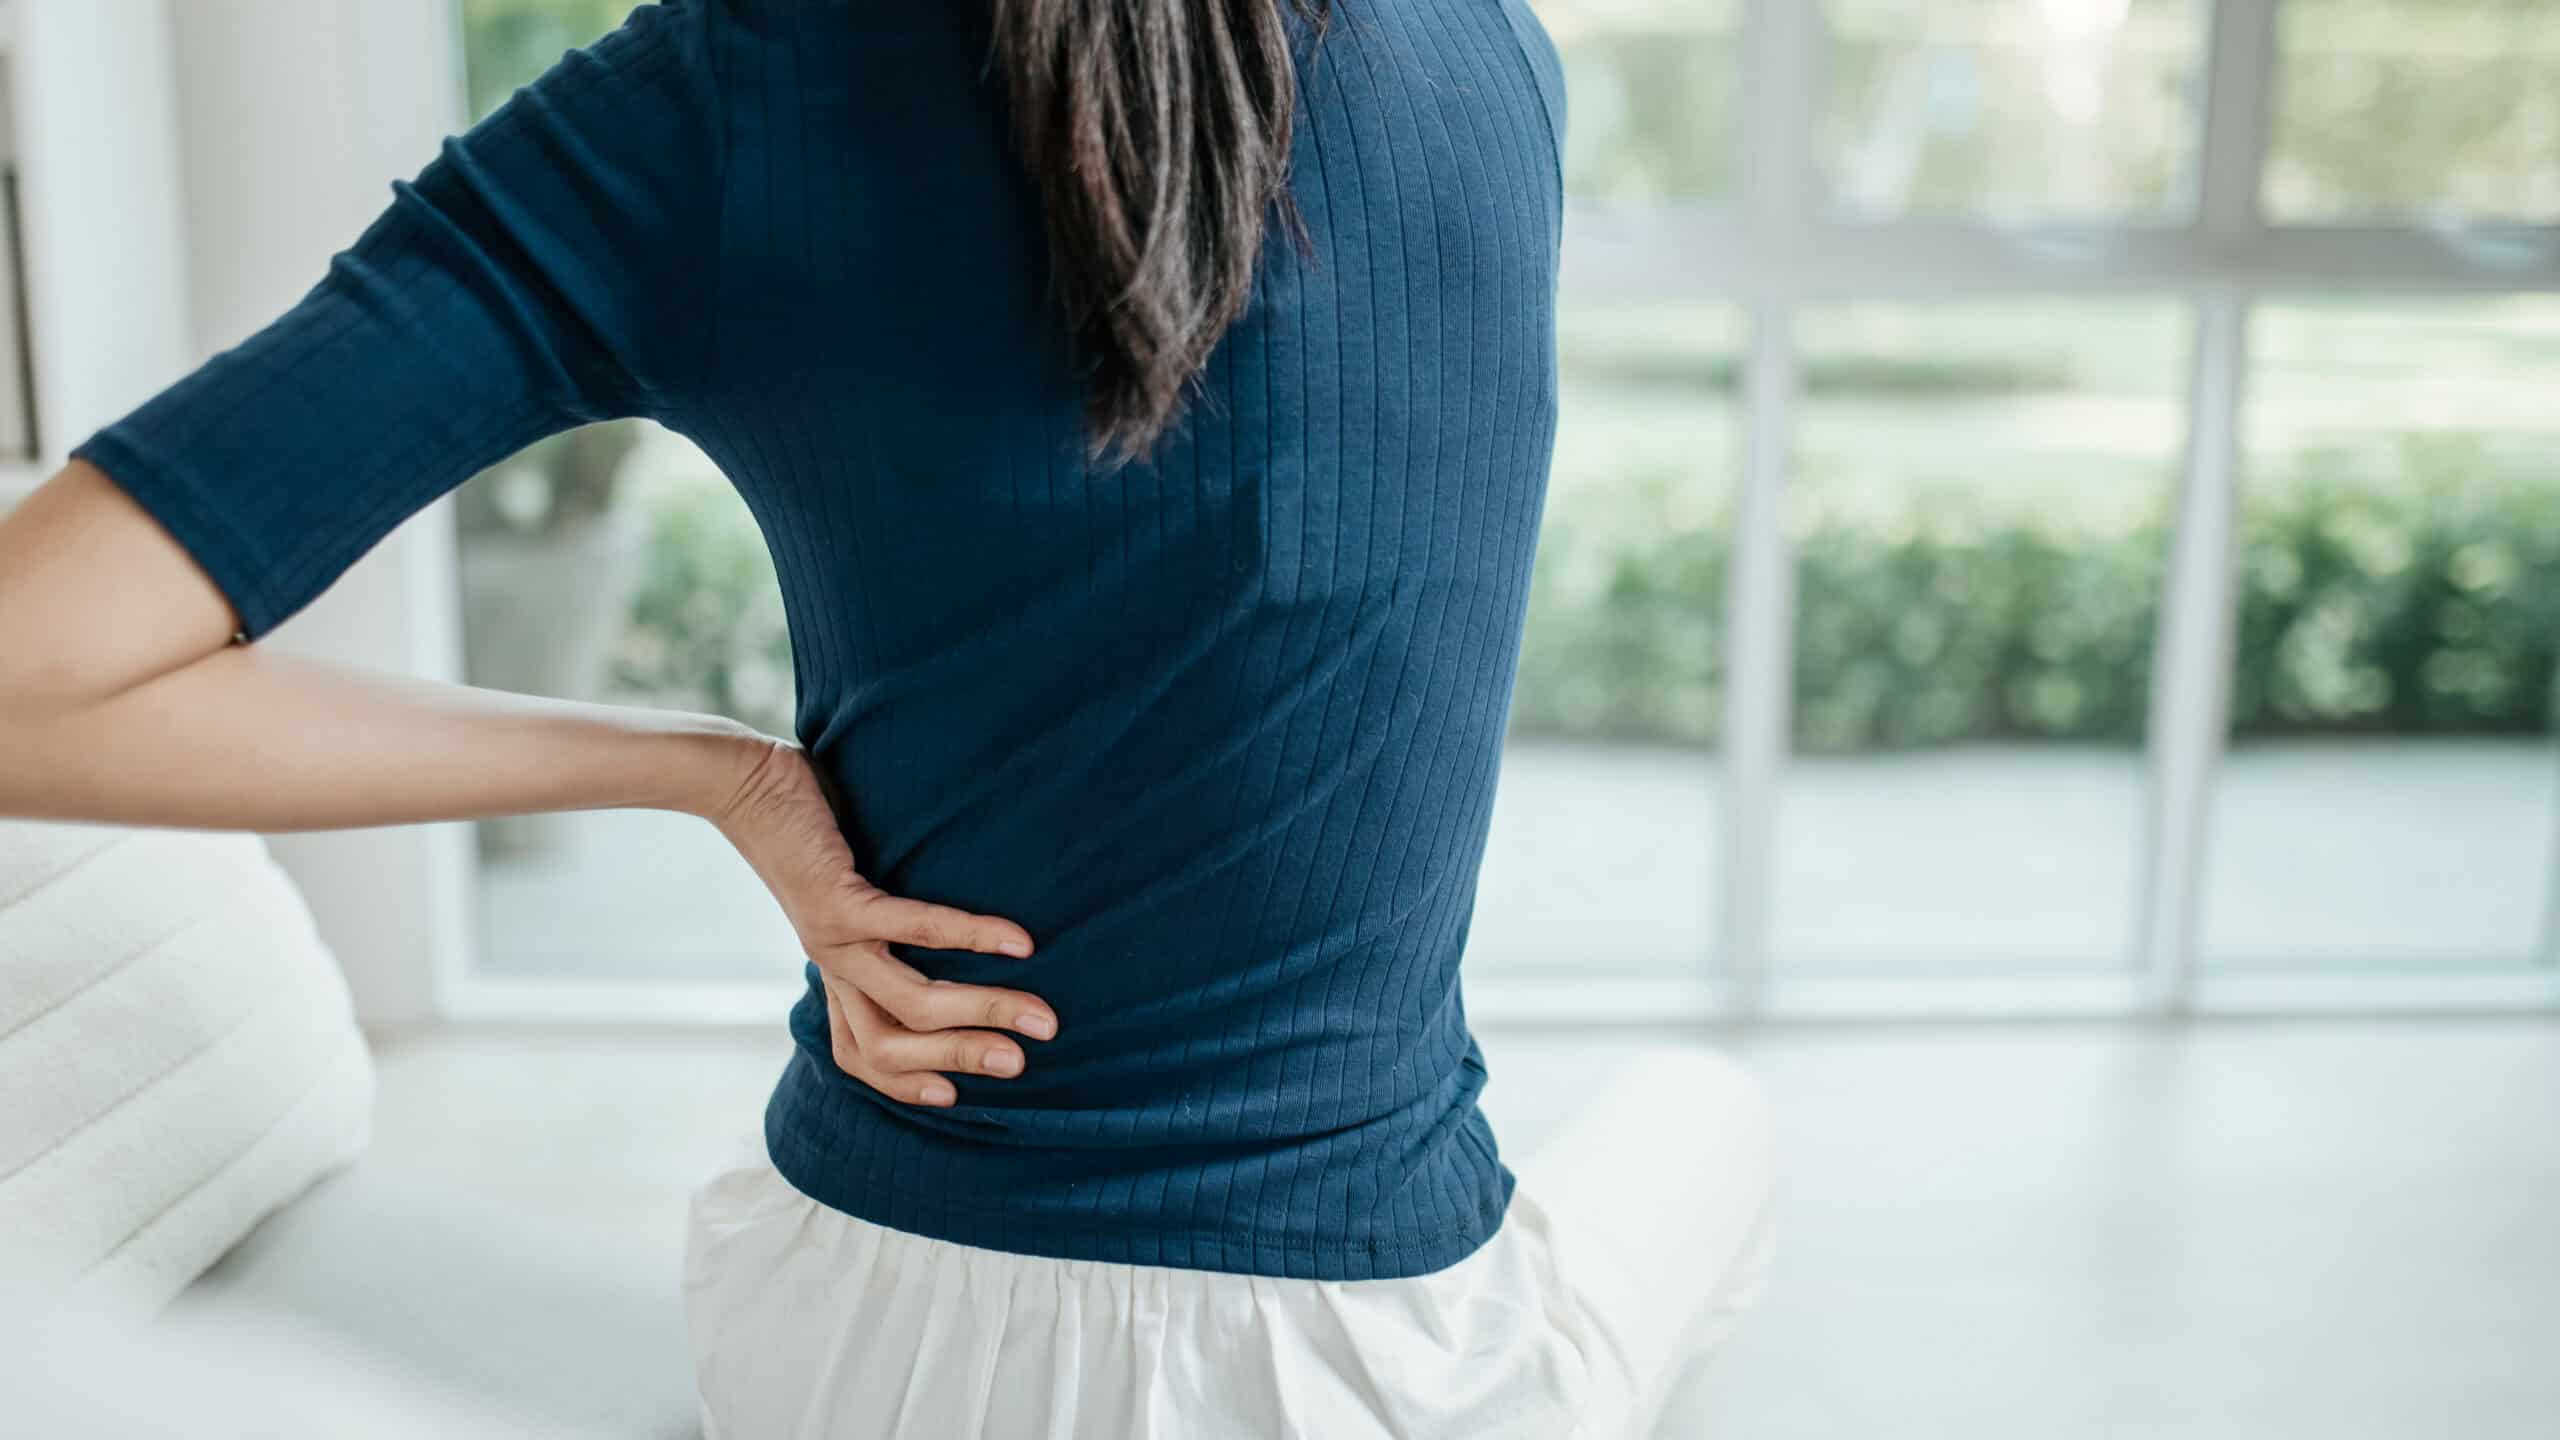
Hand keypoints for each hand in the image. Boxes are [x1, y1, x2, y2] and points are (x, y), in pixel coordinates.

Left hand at [709, 734, 1054, 1105]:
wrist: (740, 784)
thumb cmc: (805, 829)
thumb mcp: (844, 889)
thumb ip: (883, 919)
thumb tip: (948, 931)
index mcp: (834, 972)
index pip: (858, 1053)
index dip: (904, 1083)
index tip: (955, 1097)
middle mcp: (833, 967)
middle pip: (890, 1047)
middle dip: (962, 1059)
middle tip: (1023, 1062)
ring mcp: (835, 939)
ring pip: (911, 1005)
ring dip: (982, 1013)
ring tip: (1039, 1018)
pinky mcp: (840, 901)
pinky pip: (916, 929)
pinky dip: (972, 937)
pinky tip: (1017, 943)